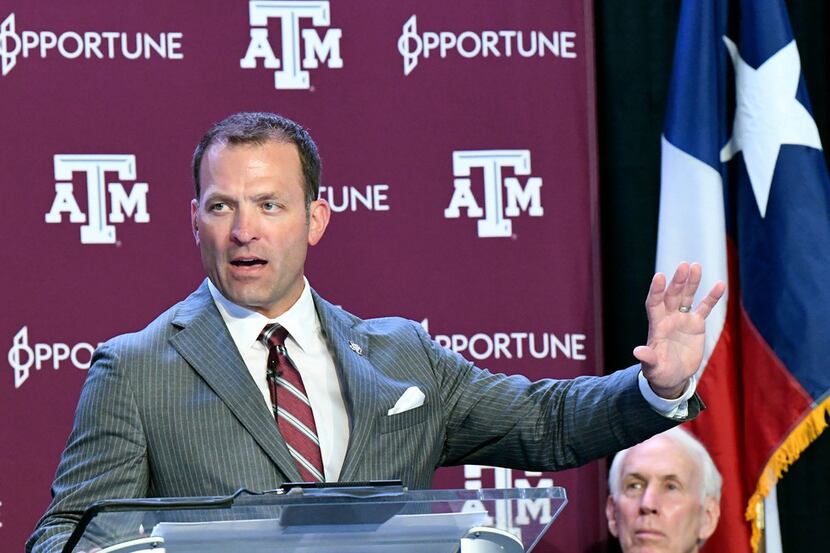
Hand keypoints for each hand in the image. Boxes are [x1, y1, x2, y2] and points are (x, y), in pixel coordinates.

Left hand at [633, 262, 724, 398]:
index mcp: (656, 325)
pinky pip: (705, 308)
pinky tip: (720, 284)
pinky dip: (711, 297)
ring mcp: (682, 319)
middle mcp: (668, 318)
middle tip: (684, 265)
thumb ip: (648, 358)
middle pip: (672, 296)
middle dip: (677, 281)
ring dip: (691, 282)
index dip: (656, 291)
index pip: (654, 303)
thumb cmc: (659, 372)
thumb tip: (637, 351)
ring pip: (687, 297)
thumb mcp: (652, 367)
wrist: (673, 377)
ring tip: (696, 266)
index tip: (660, 276)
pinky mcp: (696, 324)